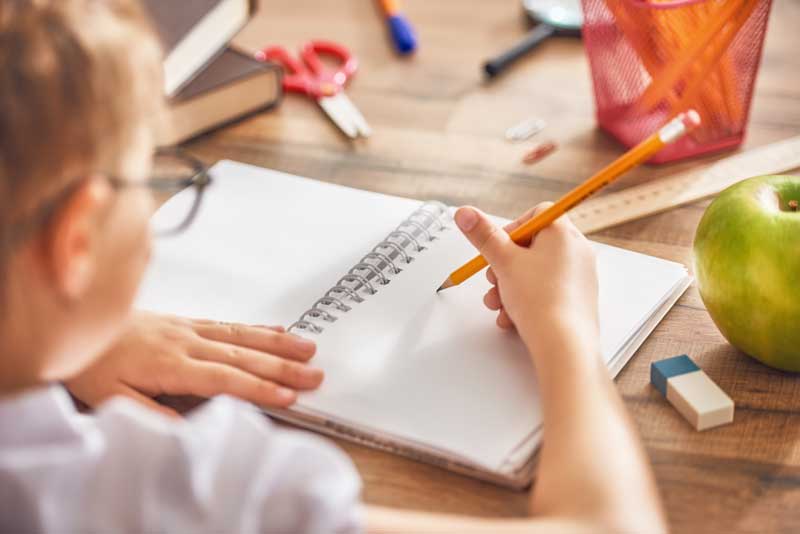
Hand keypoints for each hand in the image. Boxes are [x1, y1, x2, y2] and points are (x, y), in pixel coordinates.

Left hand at [65, 311, 323, 416]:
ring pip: (242, 336)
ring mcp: (189, 328)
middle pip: (243, 355)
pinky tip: (277, 329)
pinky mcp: (188, 322)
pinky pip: (229, 323)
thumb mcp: (109, 398)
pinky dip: (257, 327)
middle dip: (282, 366)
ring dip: (278, 343)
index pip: (224, 378)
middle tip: (315, 375)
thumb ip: (150, 411)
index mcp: (170, 363)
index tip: (288, 395)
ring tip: (309, 349)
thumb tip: (189, 426)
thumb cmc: (90, 364)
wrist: (76, 322)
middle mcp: (186, 341)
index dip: (258, 387)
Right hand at [454, 204, 598, 353]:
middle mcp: (577, 251)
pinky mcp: (578, 299)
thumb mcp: (503, 262)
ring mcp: (580, 276)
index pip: (537, 214)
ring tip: (498, 303)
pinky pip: (547, 291)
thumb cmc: (540, 300)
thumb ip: (483, 235)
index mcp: (563, 233)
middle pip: (533, 245)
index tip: (498, 247)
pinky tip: (512, 317)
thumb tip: (465, 212)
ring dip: (510, 286)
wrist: (564, 345)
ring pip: (536, 272)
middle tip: (494, 278)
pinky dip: (527, 300)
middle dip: (505, 264)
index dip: (512, 229)